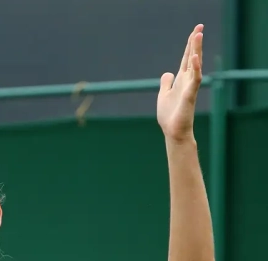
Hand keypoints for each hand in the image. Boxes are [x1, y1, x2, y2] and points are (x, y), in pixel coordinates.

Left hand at [157, 24, 203, 142]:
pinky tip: (195, 58)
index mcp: (180, 80)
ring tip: (198, 35)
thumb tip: (167, 73)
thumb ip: (166, 83)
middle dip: (195, 42)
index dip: (190, 45)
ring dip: (196, 50)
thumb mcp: (163, 95)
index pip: (186, 58)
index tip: (195, 31)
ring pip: (195, 65)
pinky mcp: (190, 96)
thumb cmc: (170, 115)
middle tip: (200, 26)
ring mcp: (190, 87)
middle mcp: (187, 81)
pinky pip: (194, 80)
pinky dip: (196, 69)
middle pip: (192, 57)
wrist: (173, 131)